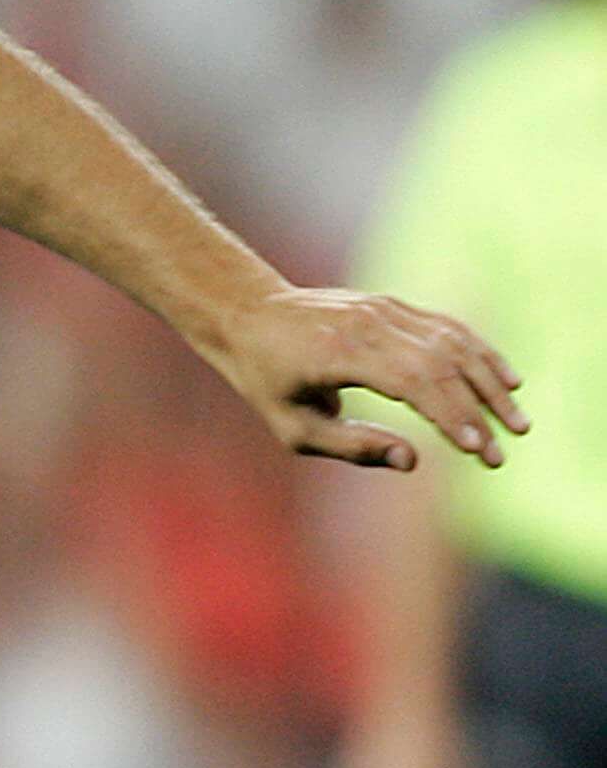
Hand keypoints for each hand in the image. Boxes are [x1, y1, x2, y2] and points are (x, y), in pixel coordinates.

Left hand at [207, 285, 526, 472]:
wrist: (250, 314)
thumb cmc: (266, 379)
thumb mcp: (294, 428)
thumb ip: (352, 446)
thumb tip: (412, 460)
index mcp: (342, 355)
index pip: (413, 383)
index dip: (448, 416)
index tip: (475, 448)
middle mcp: (371, 325)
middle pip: (442, 366)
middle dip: (476, 412)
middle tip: (500, 455)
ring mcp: (386, 310)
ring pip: (454, 343)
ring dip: (490, 384)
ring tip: (517, 423)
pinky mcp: (395, 307)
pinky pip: (447, 328)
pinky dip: (480, 353)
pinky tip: (505, 381)